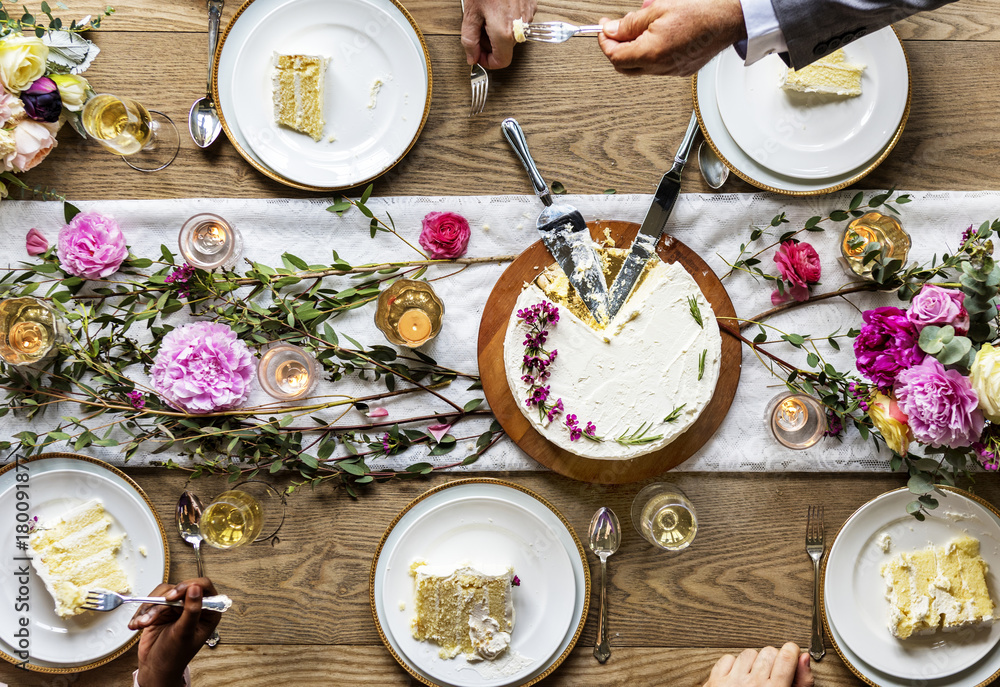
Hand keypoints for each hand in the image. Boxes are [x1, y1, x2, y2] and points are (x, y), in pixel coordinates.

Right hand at [128, 578, 221, 686]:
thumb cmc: (174, 656)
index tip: (174, 595)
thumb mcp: (184, 633)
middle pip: (179, 588)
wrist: (155, 669)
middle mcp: (194, 606)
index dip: (188, 586)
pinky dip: (142, 612)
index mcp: (208, 611)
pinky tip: (138, 624)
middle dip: (162, 603)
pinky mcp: (162, 610)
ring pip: (163, 593)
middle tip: (152, 617)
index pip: (204, 586)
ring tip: (144, 623)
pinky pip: (151, 601)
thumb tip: (196, 588)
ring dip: (149, 609)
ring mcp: (177, 607)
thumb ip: (192, 610)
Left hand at [461, 0, 536, 68]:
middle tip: (478, 28)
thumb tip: (471, 56)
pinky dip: (507, 19)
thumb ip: (469, 39)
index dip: (487, 62)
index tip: (479, 56)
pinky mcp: (531, 6)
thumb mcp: (471, 12)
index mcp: (504, 32)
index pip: (501, 62)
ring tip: (488, 13)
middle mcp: (520, 28)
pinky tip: (498, 7)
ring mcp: (528, 16)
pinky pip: (519, 21)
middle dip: (490, 43)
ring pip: (512, 35)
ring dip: (498, 30)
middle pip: (506, 48)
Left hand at [598, 0, 746, 76]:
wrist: (727, 20)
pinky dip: (650, 54)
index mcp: (651, 52)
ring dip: (634, 51)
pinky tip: (656, 38)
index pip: (615, 56)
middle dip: (615, 49)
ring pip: (641, 67)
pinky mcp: (681, 71)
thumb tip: (611, 30)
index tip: (603, 30)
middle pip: (624, 67)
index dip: (604, 42)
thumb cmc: (699, 12)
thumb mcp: (657, 10)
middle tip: (614, 31)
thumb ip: (629, 23)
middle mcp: (660, 67)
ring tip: (641, 29)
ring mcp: (671, 71)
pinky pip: (657, 67)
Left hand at [704, 643, 813, 686]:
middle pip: (768, 652)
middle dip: (773, 659)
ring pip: (748, 653)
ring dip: (754, 662)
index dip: (791, 651)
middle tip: (772, 672)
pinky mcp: (716, 681)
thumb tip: (803, 659)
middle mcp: (753, 685)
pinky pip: (728, 659)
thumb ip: (801, 682)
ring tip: (755, 676)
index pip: (785, 658)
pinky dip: (734, 665)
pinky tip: (738, 677)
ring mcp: (732, 681)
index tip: (791, 653)